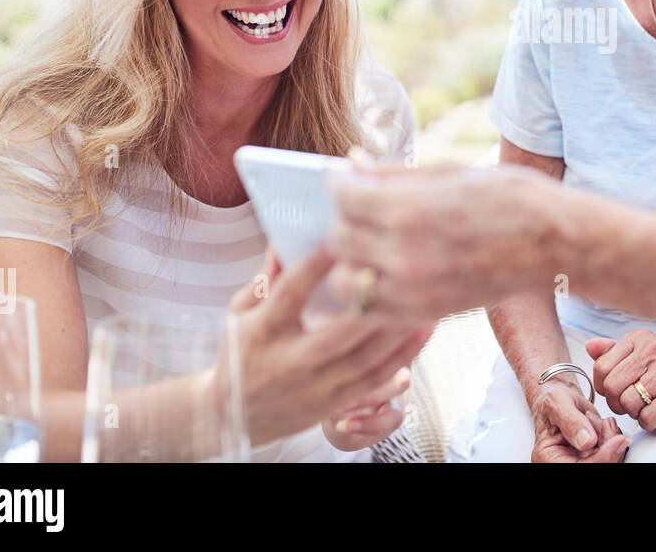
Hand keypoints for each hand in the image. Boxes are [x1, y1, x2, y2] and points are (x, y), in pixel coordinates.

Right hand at [217, 245, 432, 447]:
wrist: (233, 418)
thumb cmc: (240, 353)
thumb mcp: (240, 313)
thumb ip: (266, 277)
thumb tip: (285, 236)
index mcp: (263, 332)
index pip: (290, 295)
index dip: (314, 267)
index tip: (339, 238)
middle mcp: (289, 362)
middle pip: (334, 334)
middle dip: (366, 304)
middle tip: (394, 268)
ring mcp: (313, 386)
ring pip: (362, 360)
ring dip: (395, 330)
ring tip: (421, 296)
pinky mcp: (333, 403)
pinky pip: (373, 380)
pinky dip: (402, 356)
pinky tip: (422, 330)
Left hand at [326, 154, 556, 321]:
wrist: (553, 243)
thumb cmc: (508, 198)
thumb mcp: (450, 172)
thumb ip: (394, 173)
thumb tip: (353, 163)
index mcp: (409, 209)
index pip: (344, 197)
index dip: (339, 185)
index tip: (345, 181)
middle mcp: (405, 254)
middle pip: (339, 239)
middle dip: (342, 221)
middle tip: (356, 212)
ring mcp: (414, 290)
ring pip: (347, 283)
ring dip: (349, 264)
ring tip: (366, 248)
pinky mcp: (426, 313)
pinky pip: (373, 312)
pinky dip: (369, 295)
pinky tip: (384, 275)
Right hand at [529, 378, 628, 462]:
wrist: (559, 400)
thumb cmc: (552, 402)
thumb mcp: (556, 403)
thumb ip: (571, 421)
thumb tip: (587, 442)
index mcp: (549, 457)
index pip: (579, 468)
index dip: (602, 457)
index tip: (617, 440)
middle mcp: (567, 462)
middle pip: (599, 464)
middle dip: (609, 446)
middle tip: (607, 424)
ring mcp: (583, 461)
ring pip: (610, 459)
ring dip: (610, 438)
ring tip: (597, 419)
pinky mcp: (596, 455)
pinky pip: (614, 451)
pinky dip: (612, 436)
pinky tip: (602, 424)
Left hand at [587, 332, 655, 430]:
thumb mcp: (641, 356)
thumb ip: (613, 352)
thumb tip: (590, 347)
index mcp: (640, 338)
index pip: (601, 367)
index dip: (603, 386)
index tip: (617, 390)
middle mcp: (655, 349)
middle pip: (612, 387)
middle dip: (617, 403)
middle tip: (631, 403)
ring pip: (628, 404)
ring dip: (635, 413)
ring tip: (648, 405)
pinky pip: (647, 418)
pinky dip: (649, 422)